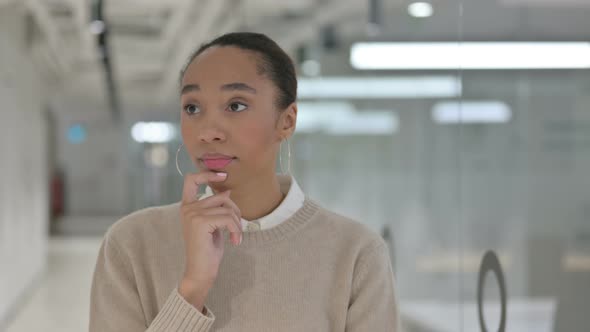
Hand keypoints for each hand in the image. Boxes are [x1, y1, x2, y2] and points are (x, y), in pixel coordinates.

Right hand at [178, 170, 241, 309]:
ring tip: (236, 236)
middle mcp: (188, 208)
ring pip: (227, 208)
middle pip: (221, 196)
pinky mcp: (200, 222)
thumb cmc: (207, 250)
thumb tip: (226, 190)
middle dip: (235, 211)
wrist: (200, 272)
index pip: (191, 180)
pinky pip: (228, 218)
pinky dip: (236, 229)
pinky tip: (235, 241)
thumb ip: (216, 208)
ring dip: (237, 223)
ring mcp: (193, 214)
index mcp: (187, 207)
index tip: (222, 175)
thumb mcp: (214, 225)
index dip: (207, 174)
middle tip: (237, 228)